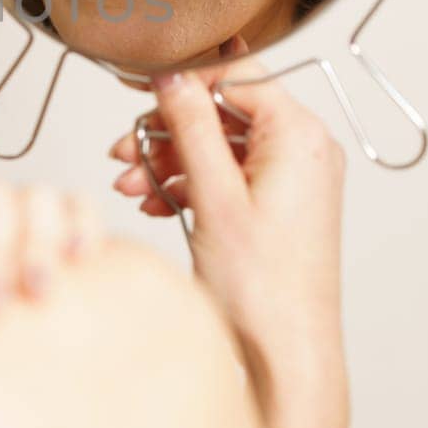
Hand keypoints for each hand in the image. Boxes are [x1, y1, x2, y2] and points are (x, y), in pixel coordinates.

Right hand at [108, 49, 345, 374]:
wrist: (285, 352)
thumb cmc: (264, 287)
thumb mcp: (215, 196)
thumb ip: (192, 127)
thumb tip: (173, 76)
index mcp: (299, 136)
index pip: (237, 76)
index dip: (183, 79)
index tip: (139, 87)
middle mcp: (304, 150)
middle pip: (224, 112)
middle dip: (168, 130)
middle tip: (124, 151)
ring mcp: (293, 179)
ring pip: (220, 147)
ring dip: (170, 160)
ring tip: (131, 186)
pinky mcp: (279, 205)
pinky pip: (228, 176)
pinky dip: (189, 184)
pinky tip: (156, 203)